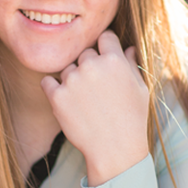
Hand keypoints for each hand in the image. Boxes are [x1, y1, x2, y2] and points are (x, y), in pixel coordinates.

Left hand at [41, 30, 149, 185]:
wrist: (115, 149)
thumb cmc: (133, 119)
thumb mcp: (140, 89)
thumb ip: (131, 65)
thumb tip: (128, 48)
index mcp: (115, 60)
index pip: (105, 37)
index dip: (106, 48)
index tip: (106, 61)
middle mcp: (92, 66)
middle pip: (85, 53)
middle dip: (90, 66)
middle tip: (97, 89)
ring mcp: (72, 80)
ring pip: (68, 69)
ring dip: (73, 80)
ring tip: (86, 102)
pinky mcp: (57, 96)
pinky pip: (48, 82)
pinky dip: (54, 89)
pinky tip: (67, 101)